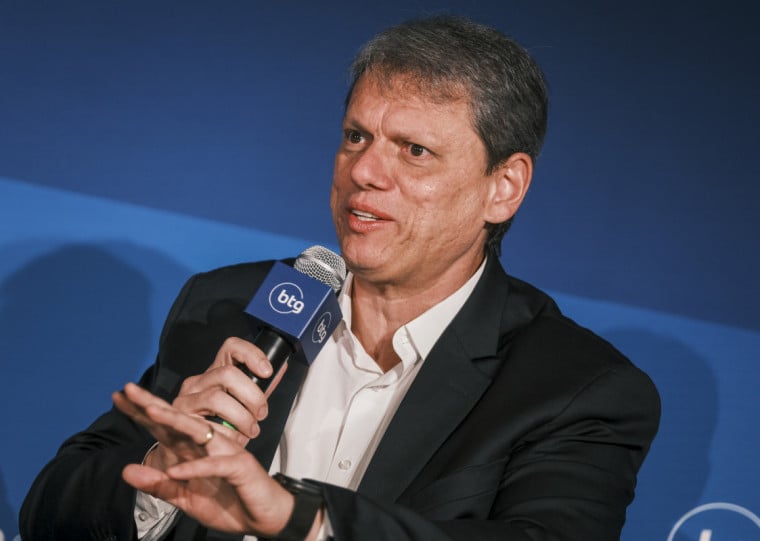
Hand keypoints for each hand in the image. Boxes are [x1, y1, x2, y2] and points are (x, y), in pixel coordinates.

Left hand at [114, 382, 314, 536]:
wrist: (266, 516)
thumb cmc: (230, 503)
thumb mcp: (185, 498)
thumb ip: (158, 484)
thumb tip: (125, 469)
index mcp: (193, 450)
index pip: (163, 426)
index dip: (141, 411)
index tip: (117, 397)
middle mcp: (208, 444)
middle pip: (178, 419)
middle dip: (152, 404)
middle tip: (129, 389)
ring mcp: (225, 452)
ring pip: (199, 431)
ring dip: (175, 421)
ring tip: (152, 411)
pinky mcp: (239, 466)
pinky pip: (214, 465)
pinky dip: (195, 468)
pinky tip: (175, 471)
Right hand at [175, 336, 277, 445]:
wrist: (195, 456)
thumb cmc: (221, 426)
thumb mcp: (243, 405)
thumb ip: (260, 388)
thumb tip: (280, 367)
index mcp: (215, 373)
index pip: (231, 347)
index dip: (252, 354)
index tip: (267, 371)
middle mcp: (197, 381)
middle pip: (228, 373)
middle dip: (252, 396)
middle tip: (261, 413)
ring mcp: (186, 399)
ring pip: (217, 398)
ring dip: (242, 417)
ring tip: (250, 430)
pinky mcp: (179, 420)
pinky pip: (206, 424)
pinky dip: (226, 435)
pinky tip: (232, 440)